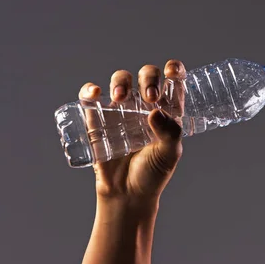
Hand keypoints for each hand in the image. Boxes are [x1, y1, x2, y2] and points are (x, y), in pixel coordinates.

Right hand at [78, 60, 186, 205]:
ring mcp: (122, 110)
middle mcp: (145, 105)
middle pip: (147, 76)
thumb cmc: (153, 174)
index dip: (174, 69)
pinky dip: (90, 90)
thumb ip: (169, 134)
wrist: (127, 194)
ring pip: (122, 80)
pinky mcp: (99, 119)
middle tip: (149, 97)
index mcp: (167, 110)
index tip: (171, 71)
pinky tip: (95, 93)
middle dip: (149, 78)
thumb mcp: (170, 154)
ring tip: (120, 97)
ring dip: (121, 81)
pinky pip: (91, 98)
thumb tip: (156, 112)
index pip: (174, 81)